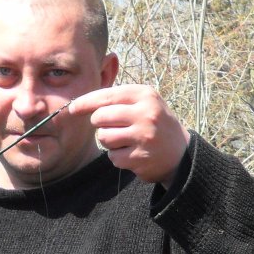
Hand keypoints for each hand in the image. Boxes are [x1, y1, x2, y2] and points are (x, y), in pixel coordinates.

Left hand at [68, 85, 189, 186]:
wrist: (181, 153)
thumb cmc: (155, 123)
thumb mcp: (144, 102)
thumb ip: (118, 99)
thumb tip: (82, 103)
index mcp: (144, 95)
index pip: (105, 96)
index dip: (85, 103)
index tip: (72, 108)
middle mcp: (144, 114)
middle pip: (101, 117)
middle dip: (99, 124)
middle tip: (112, 127)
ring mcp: (143, 137)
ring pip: (104, 138)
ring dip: (108, 142)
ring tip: (124, 141)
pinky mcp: (140, 158)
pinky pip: (113, 157)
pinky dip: (117, 157)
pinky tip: (131, 154)